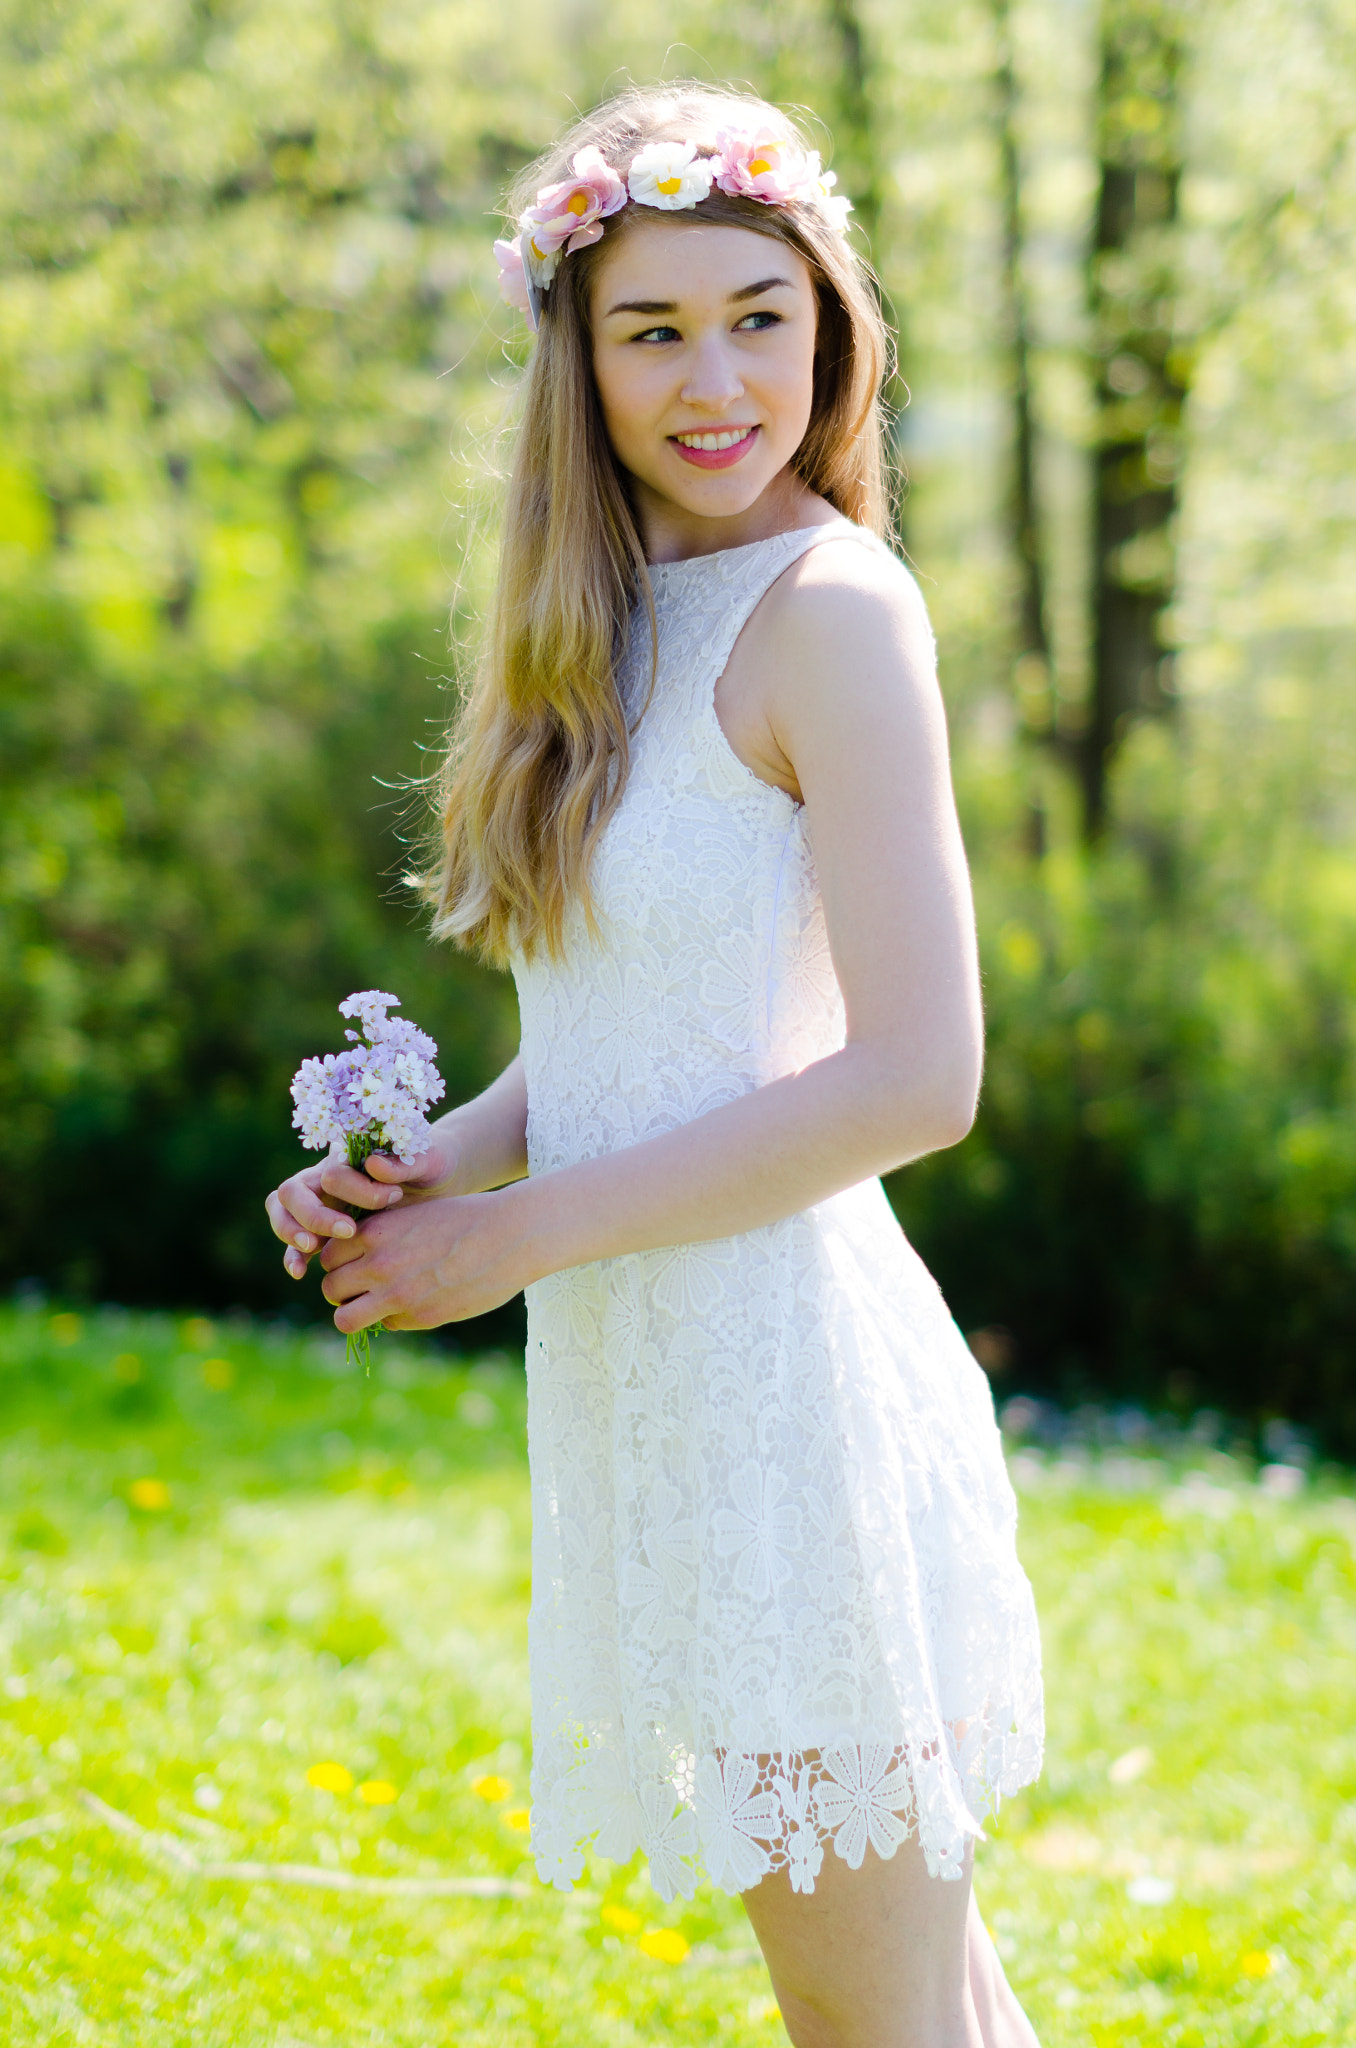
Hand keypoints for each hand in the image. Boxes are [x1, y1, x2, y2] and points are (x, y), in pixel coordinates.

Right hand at [264, 1133, 459, 1281]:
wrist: (435, 1184)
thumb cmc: (428, 1166)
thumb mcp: (426, 1159)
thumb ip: (402, 1163)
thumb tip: (372, 1166)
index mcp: (346, 1158)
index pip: (334, 1173)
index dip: (360, 1189)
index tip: (394, 1197)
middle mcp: (323, 1179)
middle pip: (292, 1191)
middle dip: (313, 1214)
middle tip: (347, 1231)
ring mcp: (318, 1204)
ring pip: (282, 1213)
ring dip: (291, 1231)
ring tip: (311, 1248)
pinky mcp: (321, 1232)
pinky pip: (294, 1243)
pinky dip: (292, 1256)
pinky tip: (300, 1272)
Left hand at [316, 1187, 527, 1333]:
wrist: (510, 1236)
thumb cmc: (466, 1219)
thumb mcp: (415, 1216)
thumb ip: (383, 1237)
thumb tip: (359, 1262)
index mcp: (376, 1231)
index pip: (327, 1255)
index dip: (338, 1262)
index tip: (354, 1263)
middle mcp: (379, 1263)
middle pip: (330, 1287)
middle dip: (342, 1290)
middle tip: (363, 1288)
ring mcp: (397, 1294)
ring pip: (344, 1319)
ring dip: (355, 1314)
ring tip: (376, 1306)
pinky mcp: (420, 1317)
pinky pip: (386, 1326)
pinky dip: (394, 1320)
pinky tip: (417, 1304)